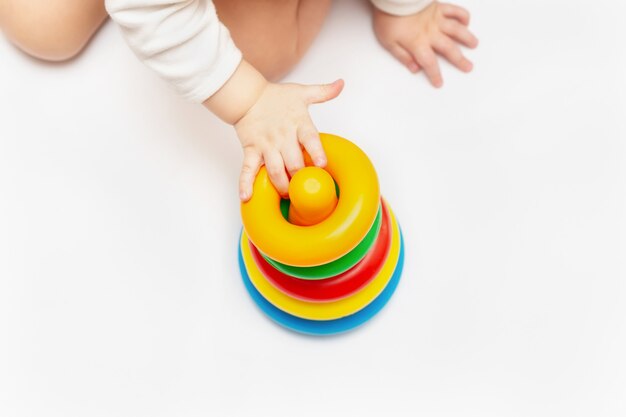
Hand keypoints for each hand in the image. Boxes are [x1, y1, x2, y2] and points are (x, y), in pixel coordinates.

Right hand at [235, 79, 343, 200]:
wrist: (247, 95)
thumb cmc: (276, 98)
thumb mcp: (301, 92)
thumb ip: (323, 92)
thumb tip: (341, 84)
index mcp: (298, 123)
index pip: (310, 138)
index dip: (316, 151)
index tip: (321, 164)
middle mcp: (282, 136)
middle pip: (293, 162)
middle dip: (300, 177)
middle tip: (306, 188)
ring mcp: (266, 145)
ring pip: (274, 170)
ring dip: (282, 185)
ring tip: (288, 196)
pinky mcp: (251, 150)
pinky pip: (247, 169)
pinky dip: (246, 183)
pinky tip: (247, 196)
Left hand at [373, 2, 477, 86]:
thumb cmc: (387, 18)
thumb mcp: (388, 42)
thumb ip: (403, 56)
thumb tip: (415, 69)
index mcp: (417, 43)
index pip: (429, 63)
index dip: (435, 74)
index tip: (439, 83)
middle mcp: (431, 32)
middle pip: (449, 49)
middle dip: (460, 60)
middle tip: (468, 67)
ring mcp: (437, 18)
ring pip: (457, 29)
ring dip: (467, 38)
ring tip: (474, 45)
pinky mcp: (438, 6)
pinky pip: (455, 11)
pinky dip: (463, 16)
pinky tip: (466, 22)